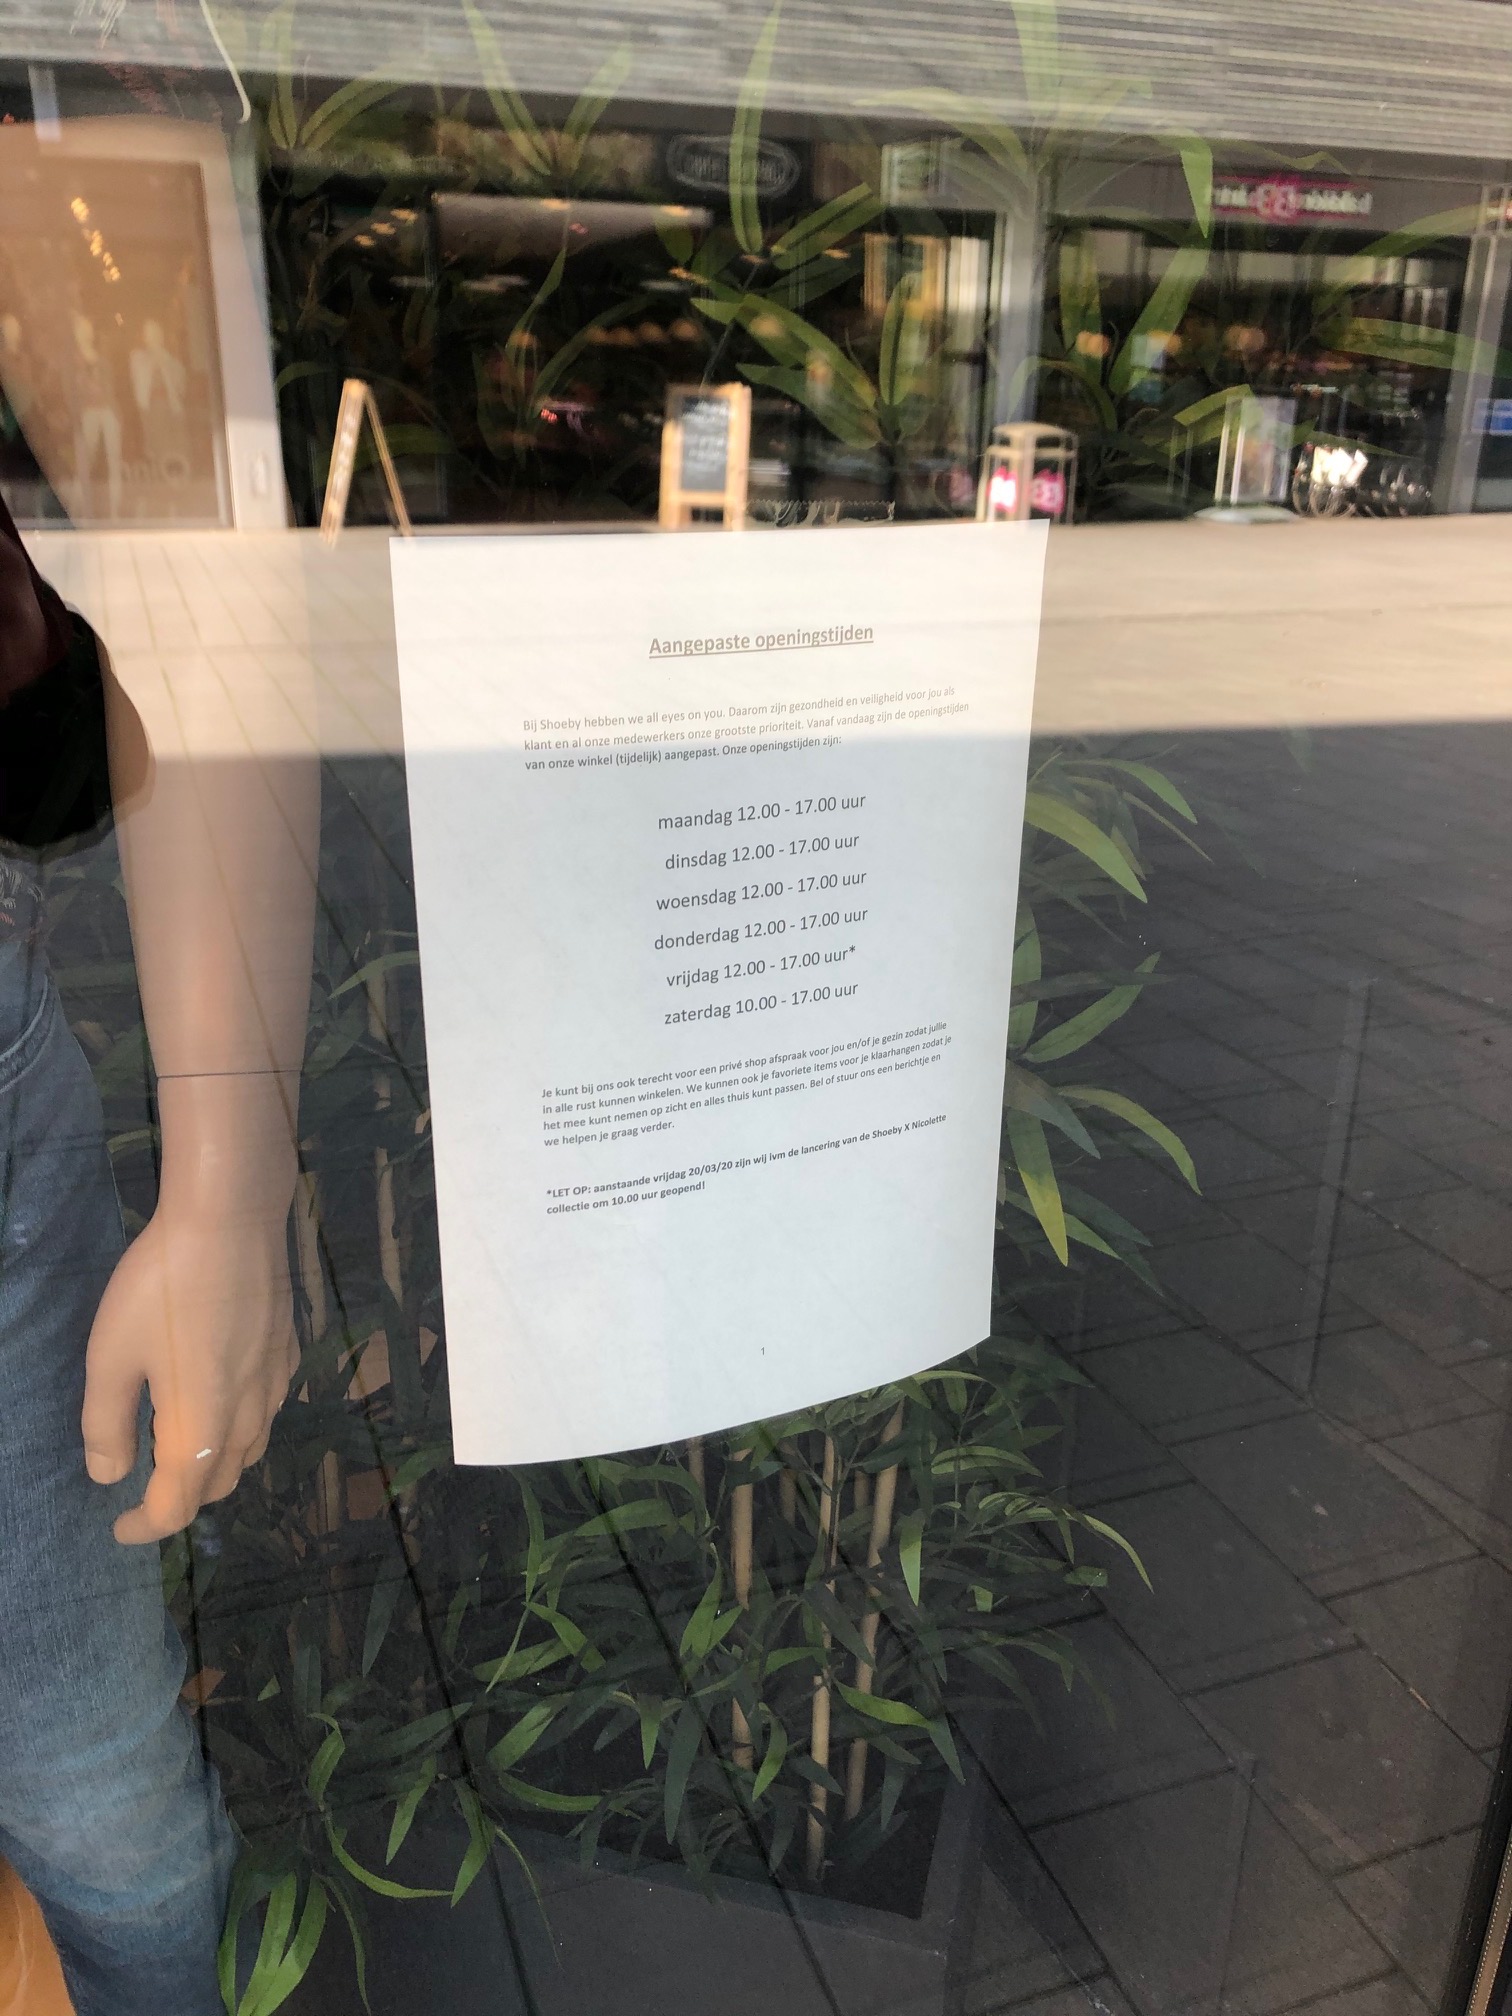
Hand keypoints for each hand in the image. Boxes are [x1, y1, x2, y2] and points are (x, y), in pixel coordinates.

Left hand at [81, 1201, 298, 1544]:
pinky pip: (267, 1411)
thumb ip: (107, 1424)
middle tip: (145, 1490)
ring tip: (182, 1451)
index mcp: (198, 1427)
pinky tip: (224, 1398)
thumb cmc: (163, 1286)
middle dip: (183, 1500)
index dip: (146, 1527)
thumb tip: (110, 1476)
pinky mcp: (286, 1351)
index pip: (177, 1505)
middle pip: (220, 1483)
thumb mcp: (111, 1355)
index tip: (119, 1527)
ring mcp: (274, 1382)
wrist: (232, 1219)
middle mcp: (245, 1416)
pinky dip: (241, 1429)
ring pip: (250, 1450)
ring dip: (215, 1467)